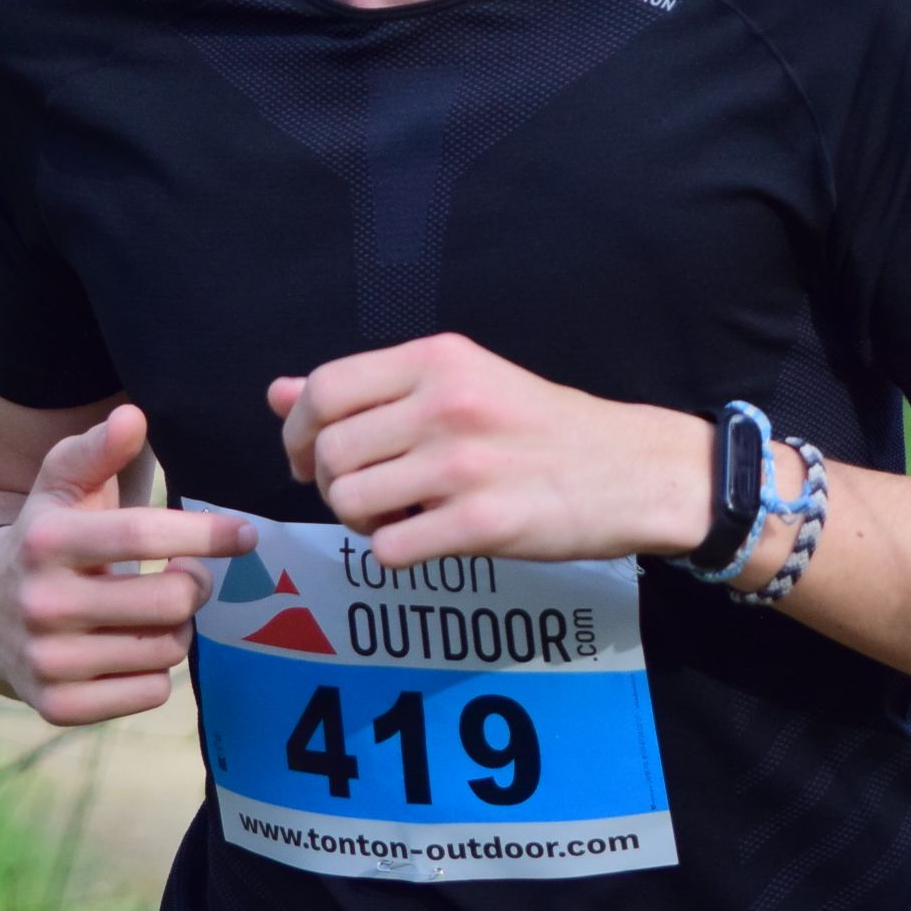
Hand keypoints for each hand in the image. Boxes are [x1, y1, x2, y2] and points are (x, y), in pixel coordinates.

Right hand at [0, 403, 256, 725]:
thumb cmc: (45, 535)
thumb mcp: (60, 486)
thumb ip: (97, 449)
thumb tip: (132, 416)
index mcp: (45, 541)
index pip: (145, 535)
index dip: (206, 533)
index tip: (245, 534)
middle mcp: (41, 604)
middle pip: (171, 601)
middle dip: (196, 585)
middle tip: (189, 576)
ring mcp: (47, 661)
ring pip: (166, 651)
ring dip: (176, 629)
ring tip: (153, 611)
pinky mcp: (57, 708)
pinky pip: (150, 694)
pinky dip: (155, 671)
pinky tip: (131, 648)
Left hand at [267, 332, 707, 569]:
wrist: (631, 468)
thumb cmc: (541, 426)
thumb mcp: (461, 382)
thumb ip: (371, 388)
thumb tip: (279, 393)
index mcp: (439, 359)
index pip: (326, 388)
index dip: (299, 431)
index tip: (310, 458)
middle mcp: (446, 403)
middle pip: (332, 451)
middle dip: (331, 484)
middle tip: (363, 495)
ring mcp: (463, 464)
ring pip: (351, 500)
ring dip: (360, 520)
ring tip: (398, 515)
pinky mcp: (481, 522)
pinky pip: (391, 548)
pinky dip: (395, 551)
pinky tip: (426, 538)